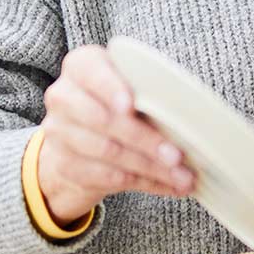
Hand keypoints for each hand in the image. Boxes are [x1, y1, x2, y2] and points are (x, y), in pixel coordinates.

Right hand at [38, 45, 194, 223]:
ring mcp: (60, 132)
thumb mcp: (130, 89)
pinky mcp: (67, 165)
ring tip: (183, 176)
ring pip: (109, 152)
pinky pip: (109, 178)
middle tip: (177, 155)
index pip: (92, 72)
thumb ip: (149, 93)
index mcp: (82, 66)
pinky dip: (146, 183)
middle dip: (145, 140)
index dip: (111, 89)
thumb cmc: (116, 105)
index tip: (130, 106)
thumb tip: (192, 115)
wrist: (76, 143)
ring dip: (151, 167)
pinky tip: (171, 187)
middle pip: (104, 120)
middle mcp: (64, 96)